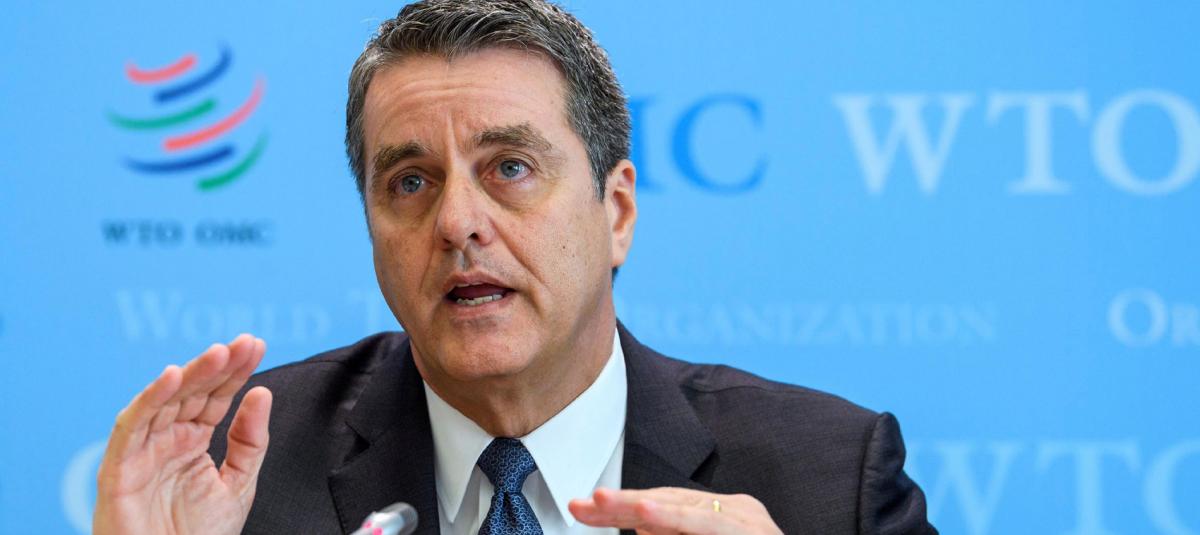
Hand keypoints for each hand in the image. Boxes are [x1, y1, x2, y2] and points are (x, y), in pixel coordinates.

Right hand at [93, 334, 271, 534]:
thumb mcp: (237, 483)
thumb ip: (250, 441)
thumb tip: (261, 394)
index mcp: (192, 441)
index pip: (215, 397)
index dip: (235, 371)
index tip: (257, 346)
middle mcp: (166, 440)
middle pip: (192, 392)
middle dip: (218, 365)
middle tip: (244, 343)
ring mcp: (142, 451)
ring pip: (163, 401)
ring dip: (190, 374)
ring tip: (220, 353)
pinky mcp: (119, 468)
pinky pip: (132, 426)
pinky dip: (149, 399)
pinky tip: (172, 377)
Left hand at [569, 487, 782, 534]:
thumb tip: (640, 530)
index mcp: (722, 516)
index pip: (664, 504)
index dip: (622, 506)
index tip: (582, 508)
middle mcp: (738, 511)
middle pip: (670, 501)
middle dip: (622, 504)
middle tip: (583, 504)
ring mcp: (749, 522)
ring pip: (687, 514)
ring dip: (642, 511)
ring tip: (604, 503)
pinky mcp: (752, 534)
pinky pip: (709, 528)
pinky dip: (675, 521)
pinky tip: (646, 518)